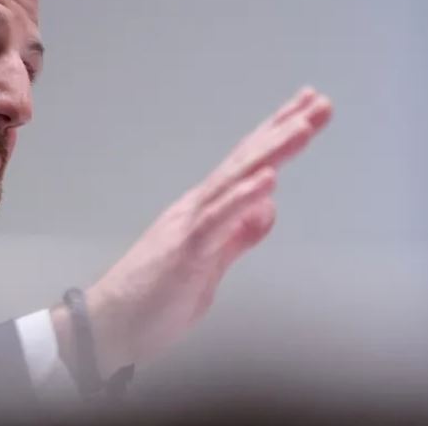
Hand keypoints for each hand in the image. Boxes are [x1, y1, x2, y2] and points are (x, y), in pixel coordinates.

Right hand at [52, 87, 332, 378]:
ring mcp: (189, 225)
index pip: (247, 166)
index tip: (306, 110)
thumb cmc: (152, 299)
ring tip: (303, 126)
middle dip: (284, 130)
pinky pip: (217, 220)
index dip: (276, 136)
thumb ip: (238, 236)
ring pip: (235, 180)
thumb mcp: (211, 266)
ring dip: (271, 151)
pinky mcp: (185, 251)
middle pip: (246, 161)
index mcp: (205, 211)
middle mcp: (197, 208)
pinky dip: (242, 197)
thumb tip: (267, 207)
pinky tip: (268, 179)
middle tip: (319, 101)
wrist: (109, 325)